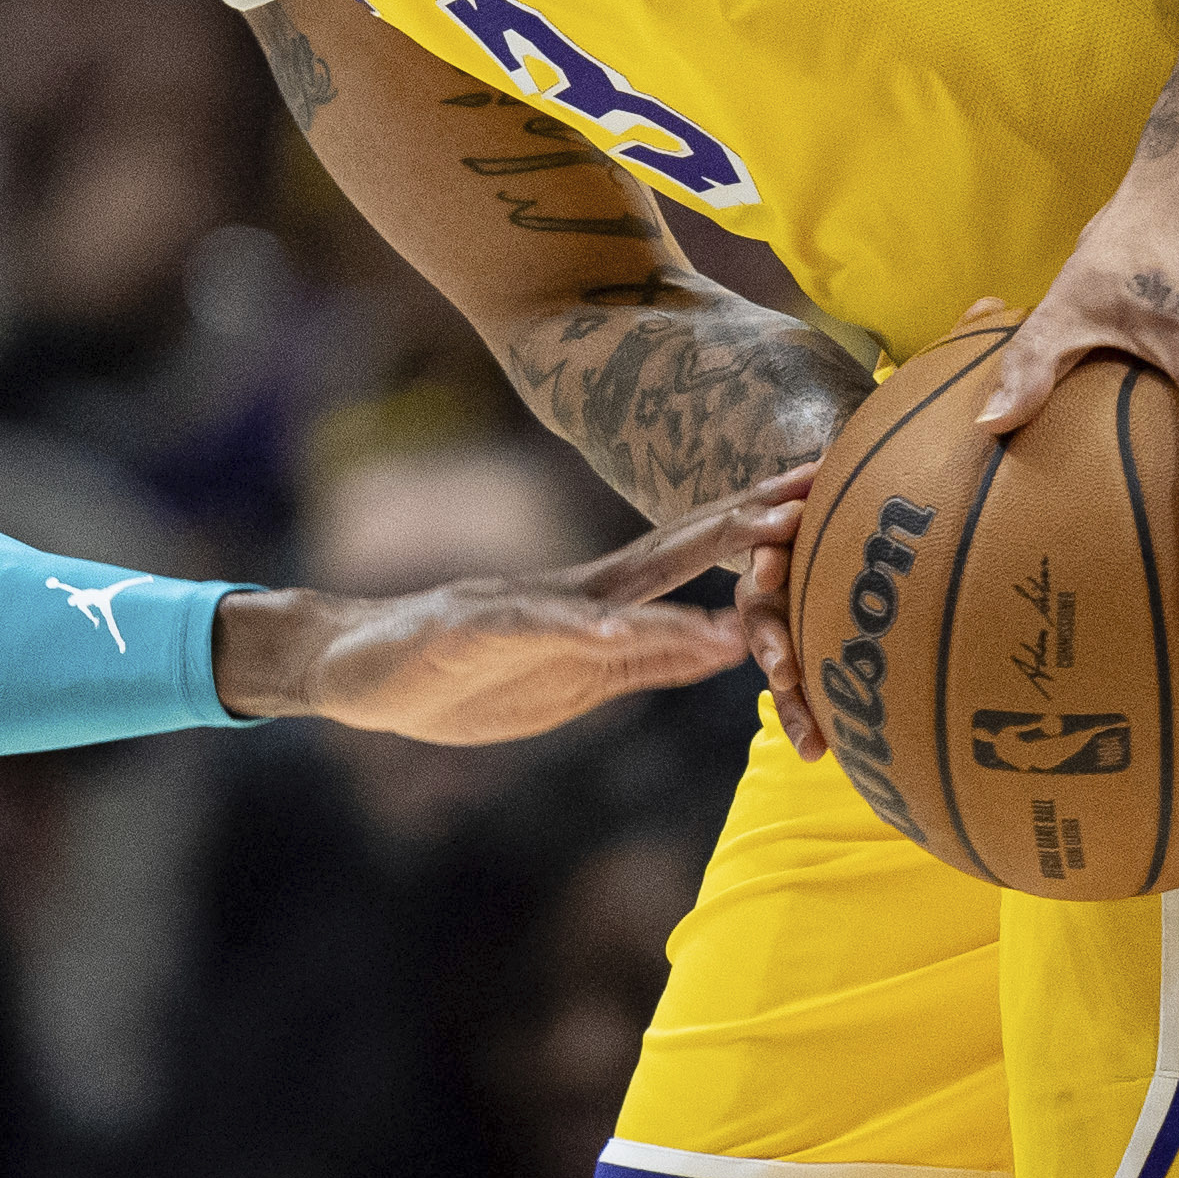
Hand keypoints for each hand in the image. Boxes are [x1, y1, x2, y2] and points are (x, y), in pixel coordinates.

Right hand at [252, 483, 786, 743]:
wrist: (354, 673)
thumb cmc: (463, 680)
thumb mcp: (574, 680)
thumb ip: (647, 659)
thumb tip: (737, 643)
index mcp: (599, 605)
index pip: (692, 558)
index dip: (758, 534)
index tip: (824, 501)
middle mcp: (571, 592)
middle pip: (671, 549)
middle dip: (744, 524)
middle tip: (812, 496)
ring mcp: (522, 606)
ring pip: (617, 586)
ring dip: (684, 568)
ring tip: (748, 549)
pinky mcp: (470, 633)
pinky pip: (528, 631)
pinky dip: (572, 630)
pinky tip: (610, 632)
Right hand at [752, 301, 1007, 761]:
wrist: (874, 476)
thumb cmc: (904, 437)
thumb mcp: (923, 398)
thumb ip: (957, 357)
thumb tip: (1000, 299)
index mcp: (801, 495)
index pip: (767, 509)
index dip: (765, 522)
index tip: (775, 535)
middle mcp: (792, 548)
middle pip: (763, 592)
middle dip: (768, 633)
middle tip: (778, 665)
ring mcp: (810, 593)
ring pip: (788, 644)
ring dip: (794, 688)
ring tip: (812, 737)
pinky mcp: (835, 630)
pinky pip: (830, 675)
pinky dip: (831, 713)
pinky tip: (848, 757)